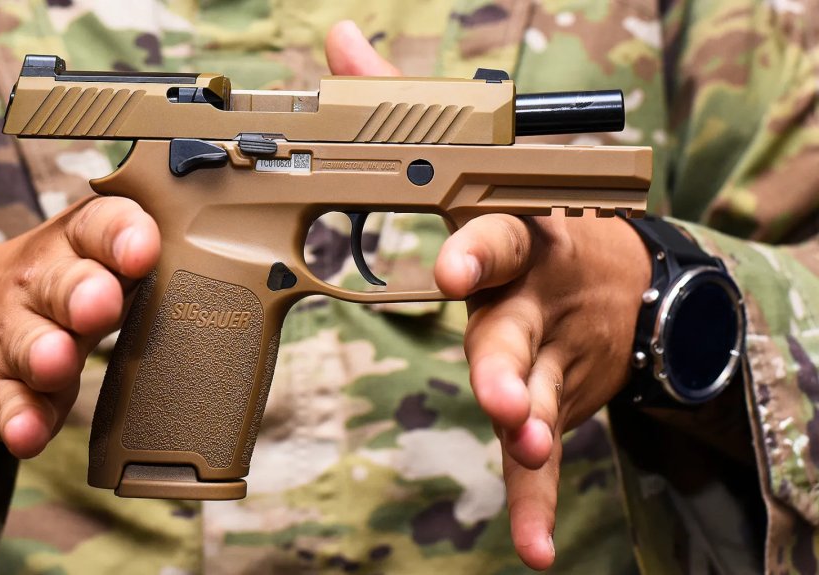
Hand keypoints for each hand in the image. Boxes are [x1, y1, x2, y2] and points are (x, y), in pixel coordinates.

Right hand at [0, 196, 159, 460]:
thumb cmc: (66, 283)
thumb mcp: (102, 260)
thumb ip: (154, 265)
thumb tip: (236, 272)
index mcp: (79, 241)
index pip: (100, 225)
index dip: (122, 235)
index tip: (144, 250)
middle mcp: (42, 281)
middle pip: (61, 283)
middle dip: (82, 293)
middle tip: (102, 306)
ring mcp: (14, 333)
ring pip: (29, 342)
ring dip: (44, 354)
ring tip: (58, 364)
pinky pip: (9, 402)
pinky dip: (20, 419)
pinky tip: (28, 433)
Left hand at [326, 21, 650, 569]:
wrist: (620, 283)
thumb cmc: (527, 223)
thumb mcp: (477, 166)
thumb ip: (404, 112)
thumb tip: (339, 40)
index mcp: (516, 234)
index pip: (497, 236)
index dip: (476, 250)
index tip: (452, 266)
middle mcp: (537, 297)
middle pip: (519, 327)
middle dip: (507, 357)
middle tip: (496, 387)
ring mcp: (550, 356)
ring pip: (538, 391)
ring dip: (531, 422)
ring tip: (526, 444)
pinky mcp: (555, 403)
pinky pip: (547, 459)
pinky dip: (539, 501)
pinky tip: (531, 549)